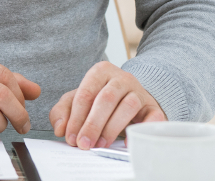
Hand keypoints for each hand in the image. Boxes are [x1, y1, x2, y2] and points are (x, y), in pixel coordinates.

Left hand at [50, 61, 165, 149]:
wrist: (130, 98)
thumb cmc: (99, 100)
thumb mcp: (77, 101)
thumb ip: (63, 112)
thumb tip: (60, 128)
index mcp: (100, 71)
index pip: (86, 94)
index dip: (76, 118)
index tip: (71, 138)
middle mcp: (122, 77)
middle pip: (106, 99)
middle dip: (93, 124)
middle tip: (84, 144)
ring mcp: (139, 91)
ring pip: (128, 106)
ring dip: (112, 128)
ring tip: (101, 144)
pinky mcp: (153, 107)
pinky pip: (152, 116)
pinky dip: (141, 129)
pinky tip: (128, 142)